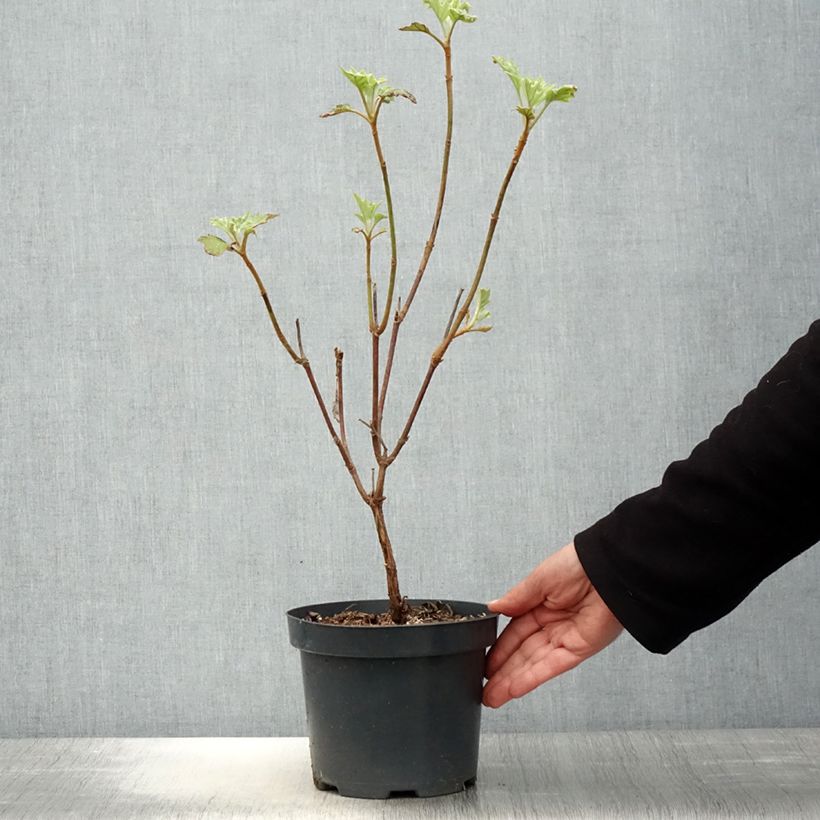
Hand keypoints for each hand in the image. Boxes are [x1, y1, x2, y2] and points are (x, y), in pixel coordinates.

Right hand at [483, 541, 622, 707]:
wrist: (609, 569)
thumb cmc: (579, 564)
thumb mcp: (539, 579)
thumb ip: (516, 599)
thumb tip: (493, 607)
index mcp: (542, 604)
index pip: (515, 632)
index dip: (499, 650)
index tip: (484, 664)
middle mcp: (553, 624)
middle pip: (522, 653)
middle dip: (502, 673)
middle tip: (484, 690)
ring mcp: (566, 638)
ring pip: (533, 664)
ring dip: (512, 682)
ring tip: (492, 697)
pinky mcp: (579, 649)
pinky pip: (551, 666)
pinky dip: (532, 678)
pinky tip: (513, 688)